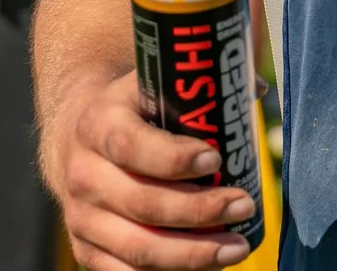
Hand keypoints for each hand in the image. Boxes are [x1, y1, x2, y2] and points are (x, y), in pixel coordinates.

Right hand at [46, 71, 259, 269]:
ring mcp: (82, 218)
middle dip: (200, 210)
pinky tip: (209, 266)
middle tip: (244, 205)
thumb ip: (198, 85)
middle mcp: (83, 174)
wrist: (77, 140)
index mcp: (98, 124)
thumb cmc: (132, 112)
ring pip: (138, 248)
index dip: (174, 158)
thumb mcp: (151, 86)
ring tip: (238, 247)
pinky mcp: (86, 250)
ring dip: (193, 253)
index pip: (131, 146)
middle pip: (143, 203)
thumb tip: (259, 90)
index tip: (215, 160)